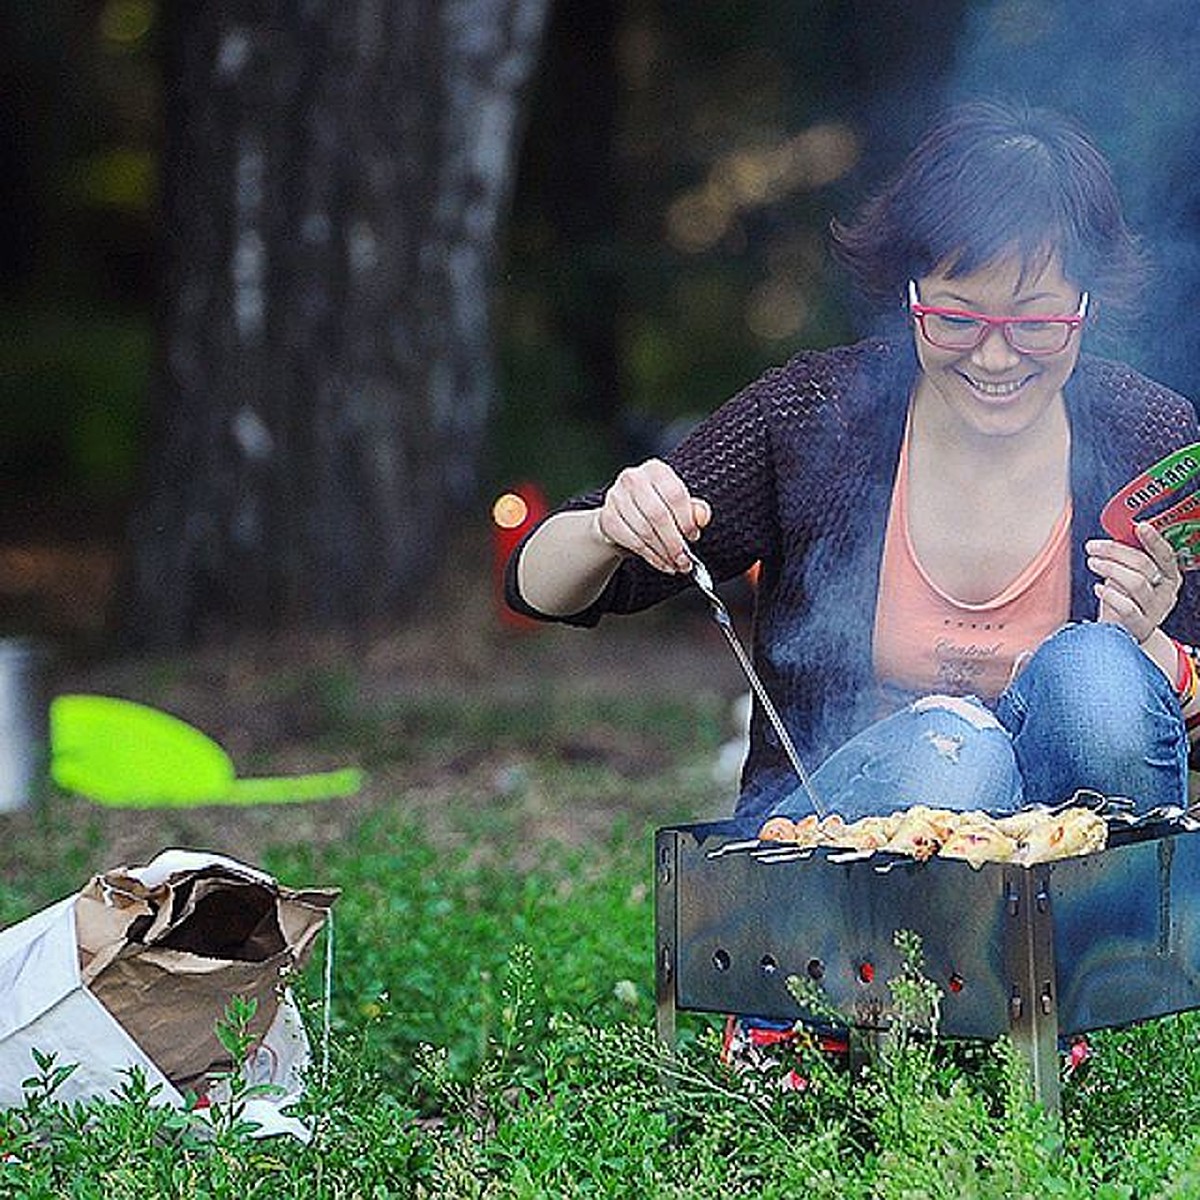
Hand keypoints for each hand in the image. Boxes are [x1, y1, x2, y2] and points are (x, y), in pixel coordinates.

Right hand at [593, 458, 711, 573]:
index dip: (686, 520)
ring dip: (662, 552)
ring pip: (644, 531)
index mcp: (656, 470)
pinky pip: (631, 541)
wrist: (623, 514)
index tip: (693, 536)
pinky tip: (660, 561)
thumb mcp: (679, 503)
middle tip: (684, 558)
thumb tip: (701, 518)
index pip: (675, 495)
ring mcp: (616, 497)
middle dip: (674, 542)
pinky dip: (649, 555)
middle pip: (658, 515)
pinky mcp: (607, 517)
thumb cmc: (656, 506)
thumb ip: (696, 509)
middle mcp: (634, 479)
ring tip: (675, 563)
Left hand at [1087, 522, 1181, 643]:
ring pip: (1136, 583)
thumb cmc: (1126, 599)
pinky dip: (1110, 595)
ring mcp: (1155, 610)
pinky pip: (1127, 608)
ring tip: (1092, 562)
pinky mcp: (1140, 626)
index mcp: (1169, 575)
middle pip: (1144, 565)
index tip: (1139, 526)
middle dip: (1116, 551)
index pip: (1166, 555)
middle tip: (1093, 546)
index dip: (1154, 540)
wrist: (1125, 633)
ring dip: (1110, 568)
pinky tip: (1097, 588)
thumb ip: (1128, 558)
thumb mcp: (1131, 576)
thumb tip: (1115, 535)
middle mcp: (1166, 592)